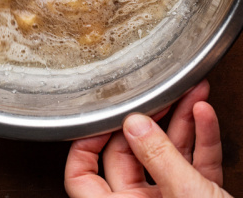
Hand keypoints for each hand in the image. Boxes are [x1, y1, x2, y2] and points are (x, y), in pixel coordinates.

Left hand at [64, 80, 228, 197]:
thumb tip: (133, 125)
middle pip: (128, 157)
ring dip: (181, 126)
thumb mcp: (186, 196)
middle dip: (148, 123)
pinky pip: (194, 167)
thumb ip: (159, 158)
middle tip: (159, 99)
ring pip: (166, 157)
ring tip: (189, 98)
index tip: (101, 119)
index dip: (86, 144)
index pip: (82, 176)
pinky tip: (204, 117)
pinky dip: (201, 142)